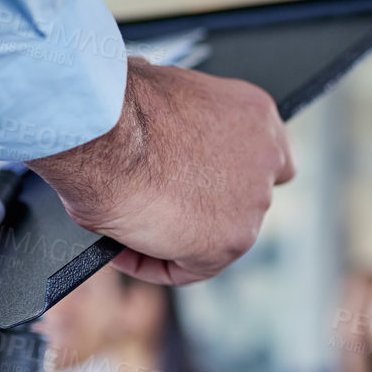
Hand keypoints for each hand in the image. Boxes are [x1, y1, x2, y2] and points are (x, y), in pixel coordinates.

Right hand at [27, 58, 294, 284]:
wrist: (105, 133)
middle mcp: (265, 158)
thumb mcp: (167, 104)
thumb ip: (188, 133)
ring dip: (177, 237)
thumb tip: (167, 151)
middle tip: (156, 208)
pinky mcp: (228, 241)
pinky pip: (189, 268)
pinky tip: (120, 250)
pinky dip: (152, 264)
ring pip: (216, 237)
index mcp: (254, 115)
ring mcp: (252, 203)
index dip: (233, 176)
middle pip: (244, 201)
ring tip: (127, 229)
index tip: (199, 186)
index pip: (267, 158)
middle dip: (203, 208)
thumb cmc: (116, 108)